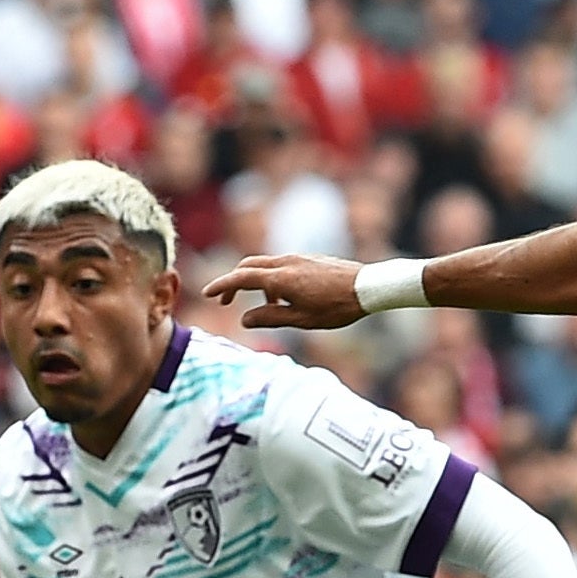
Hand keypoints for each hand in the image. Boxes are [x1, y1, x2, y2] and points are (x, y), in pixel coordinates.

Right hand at [198, 254, 366, 330]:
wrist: (369, 287)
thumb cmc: (338, 307)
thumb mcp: (303, 320)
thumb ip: (271, 318)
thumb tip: (245, 319)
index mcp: (282, 279)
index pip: (242, 278)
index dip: (222, 285)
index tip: (207, 294)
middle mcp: (287, 262)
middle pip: (248, 266)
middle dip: (233, 282)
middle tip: (225, 302)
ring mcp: (298, 257)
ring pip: (265, 265)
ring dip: (255, 283)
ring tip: (265, 308)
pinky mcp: (308, 259)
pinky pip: (281, 265)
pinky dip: (272, 280)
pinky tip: (285, 299)